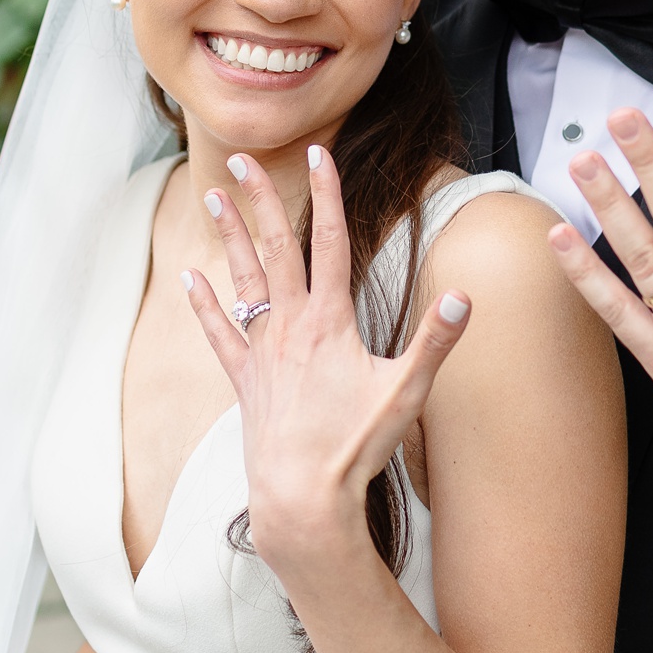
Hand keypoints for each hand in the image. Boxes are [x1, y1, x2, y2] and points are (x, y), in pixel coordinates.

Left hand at [182, 147, 472, 594]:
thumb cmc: (356, 447)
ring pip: (244, 281)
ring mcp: (263, 354)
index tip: (320, 153)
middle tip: (244, 159)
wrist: (302, 499)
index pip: (331, 243)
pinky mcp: (246, 382)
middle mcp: (290, 328)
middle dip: (262, 200)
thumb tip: (462, 298)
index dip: (328, 194)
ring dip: (230, 236)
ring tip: (214, 196)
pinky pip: (220, 334)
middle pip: (276, 249)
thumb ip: (435, 342)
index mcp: (330, 322)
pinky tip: (190, 278)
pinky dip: (205, 305)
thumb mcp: (406, 392)